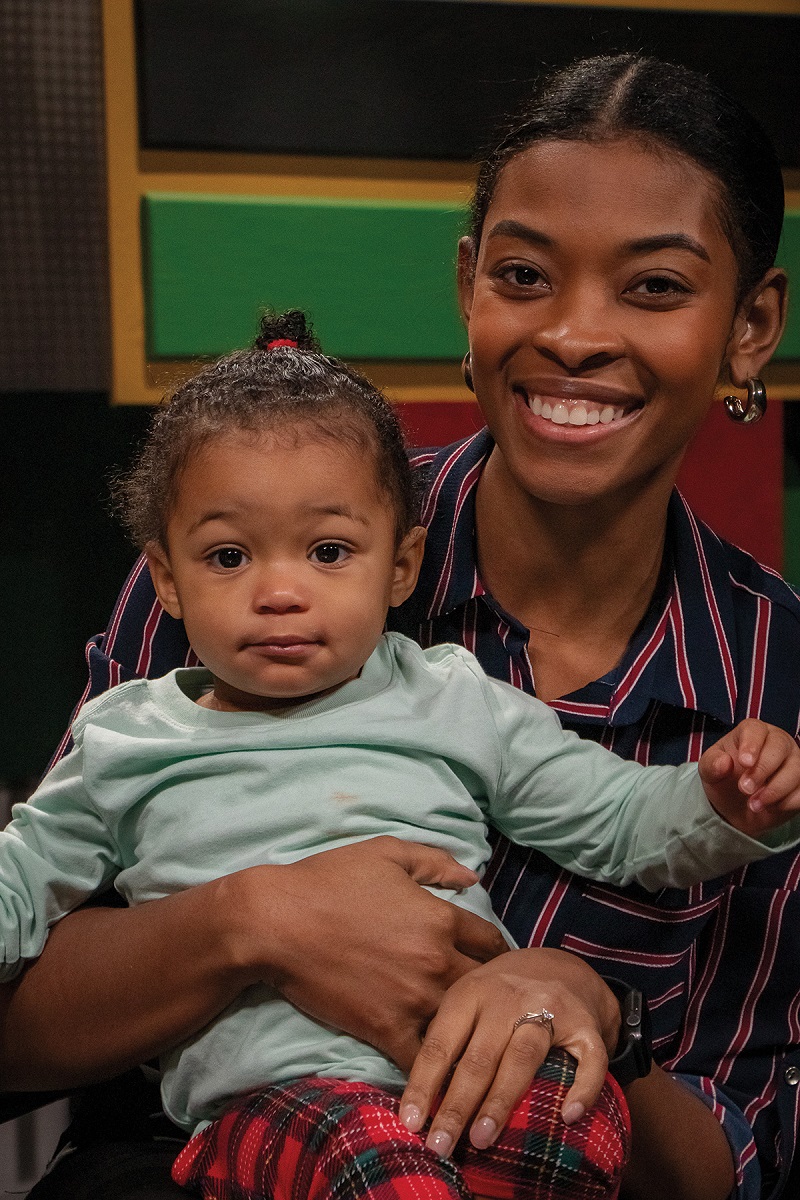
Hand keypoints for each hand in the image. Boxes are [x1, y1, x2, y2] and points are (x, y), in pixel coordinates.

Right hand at [226, 836, 507, 1069]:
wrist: (277, 922)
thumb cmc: (330, 880)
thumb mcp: (387, 854)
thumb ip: (435, 863)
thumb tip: (472, 879)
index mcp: (441, 919)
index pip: (493, 941)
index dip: (498, 951)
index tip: (495, 962)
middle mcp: (437, 962)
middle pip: (487, 987)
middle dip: (491, 993)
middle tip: (489, 1002)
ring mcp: (413, 1000)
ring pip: (463, 1026)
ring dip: (469, 1030)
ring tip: (471, 1037)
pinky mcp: (385, 1030)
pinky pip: (423, 1058)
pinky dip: (434, 1066)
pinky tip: (438, 1070)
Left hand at [397, 947, 620, 1157]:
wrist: (559, 964)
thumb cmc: (500, 995)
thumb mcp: (467, 1000)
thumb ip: (447, 1038)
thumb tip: (416, 1101)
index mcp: (471, 992)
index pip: (441, 1043)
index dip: (423, 1084)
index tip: (409, 1123)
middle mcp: (507, 998)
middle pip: (479, 1056)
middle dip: (457, 1104)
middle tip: (440, 1144)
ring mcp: (549, 1008)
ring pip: (522, 1057)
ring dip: (500, 1100)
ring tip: (482, 1139)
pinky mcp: (585, 1024)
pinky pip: (588, 1059)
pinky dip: (582, 1088)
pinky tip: (568, 1117)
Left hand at [699, 719, 799, 836]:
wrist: (736, 806)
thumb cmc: (724, 778)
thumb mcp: (709, 771)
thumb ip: (712, 764)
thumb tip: (723, 762)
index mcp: (752, 732)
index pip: (755, 729)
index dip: (751, 745)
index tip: (744, 763)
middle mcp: (777, 742)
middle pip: (779, 747)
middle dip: (762, 771)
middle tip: (744, 789)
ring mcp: (793, 761)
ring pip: (796, 770)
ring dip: (774, 790)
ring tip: (754, 805)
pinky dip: (787, 802)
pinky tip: (770, 808)